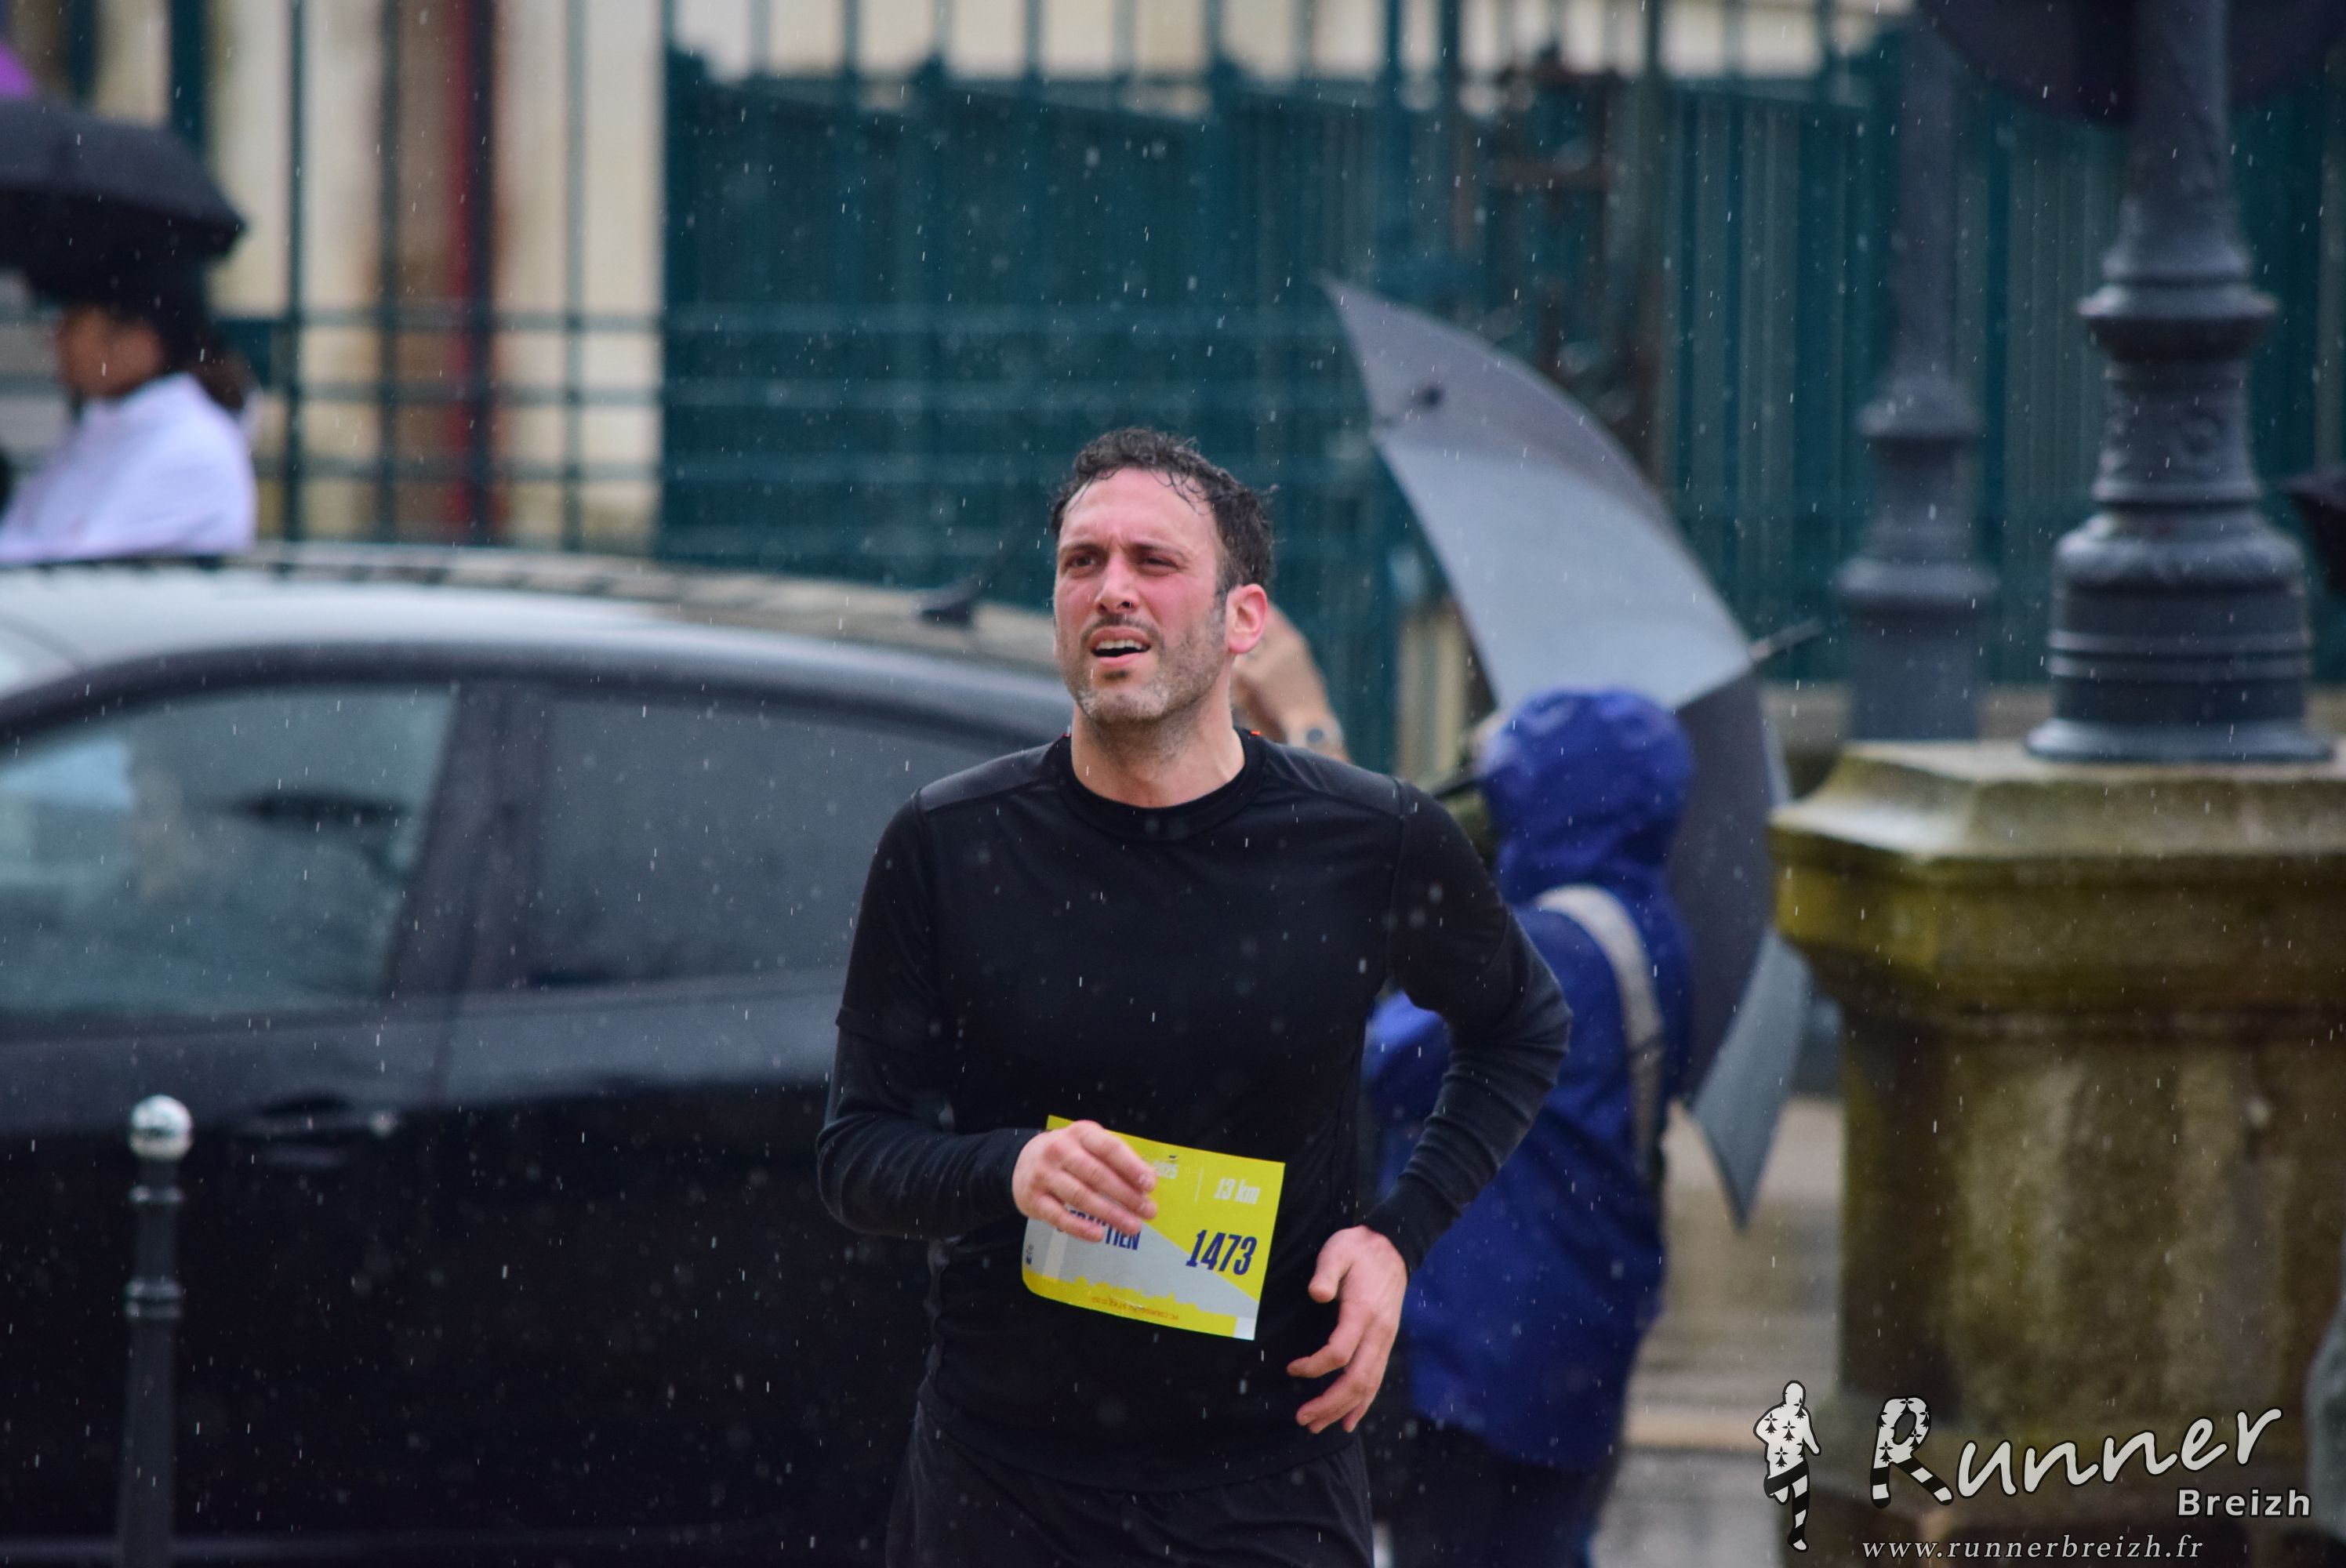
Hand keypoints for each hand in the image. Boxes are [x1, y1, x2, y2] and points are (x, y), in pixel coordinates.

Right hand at [1011, 1119, 1157, 1242]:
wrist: (1022, 1161)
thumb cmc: (1068, 1155)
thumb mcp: (1089, 1145)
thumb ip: (1116, 1160)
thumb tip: (1146, 1181)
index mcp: (1080, 1133)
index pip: (1108, 1148)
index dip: (1131, 1166)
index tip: (1150, 1185)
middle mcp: (1060, 1150)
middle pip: (1097, 1175)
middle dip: (1126, 1195)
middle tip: (1148, 1211)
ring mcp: (1044, 1174)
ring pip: (1081, 1196)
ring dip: (1110, 1214)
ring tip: (1132, 1226)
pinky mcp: (1033, 1199)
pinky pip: (1059, 1216)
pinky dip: (1080, 1227)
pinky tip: (1098, 1234)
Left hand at [1286, 1226, 1406, 1434]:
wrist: (1393, 1248)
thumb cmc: (1359, 1249)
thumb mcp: (1339, 1250)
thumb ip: (1327, 1271)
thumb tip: (1317, 1293)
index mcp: (1363, 1312)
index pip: (1339, 1353)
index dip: (1314, 1367)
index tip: (1292, 1368)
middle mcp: (1378, 1332)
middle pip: (1356, 1379)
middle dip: (1329, 1403)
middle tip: (1303, 1419)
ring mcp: (1385, 1340)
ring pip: (1368, 1385)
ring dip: (1342, 1408)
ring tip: (1317, 1425)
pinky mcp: (1385, 1343)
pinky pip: (1376, 1380)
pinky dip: (1363, 1404)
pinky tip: (1348, 1420)